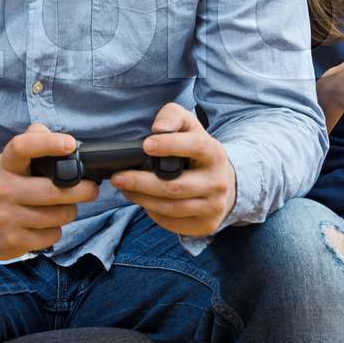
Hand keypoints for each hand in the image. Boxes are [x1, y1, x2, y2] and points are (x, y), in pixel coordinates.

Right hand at [0, 123, 99, 259]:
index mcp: (4, 166)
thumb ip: (30, 144)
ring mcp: (5, 218)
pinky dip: (55, 230)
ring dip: (68, 212)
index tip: (70, 144)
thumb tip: (52, 132)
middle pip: (54, 190)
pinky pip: (51, 235)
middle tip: (91, 189)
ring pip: (58, 215)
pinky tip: (44, 225)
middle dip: (83, 190)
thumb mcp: (7, 163)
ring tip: (62, 208)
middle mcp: (1, 190)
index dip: (48, 143)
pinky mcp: (10, 241)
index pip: (22, 147)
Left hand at [111, 102, 236, 237]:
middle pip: (174, 186)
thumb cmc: (198, 153)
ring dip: (141, 199)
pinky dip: (153, 212)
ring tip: (125, 189)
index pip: (196, 147)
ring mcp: (213, 206)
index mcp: (215, 154)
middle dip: (140, 182)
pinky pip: (171, 221)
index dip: (170, 146)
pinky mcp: (206, 225)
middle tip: (118, 177)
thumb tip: (159, 129)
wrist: (225, 184)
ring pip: (170, 207)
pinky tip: (143, 201)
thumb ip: (173, 117)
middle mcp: (218, 182)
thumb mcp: (190, 128)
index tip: (145, 145)